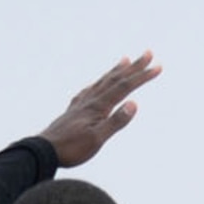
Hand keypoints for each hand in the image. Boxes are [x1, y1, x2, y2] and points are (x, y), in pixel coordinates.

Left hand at [38, 53, 160, 168]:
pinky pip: (91, 90)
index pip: (125, 87)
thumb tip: (134, 104)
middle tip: (148, 53)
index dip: (142, 76)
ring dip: (116, 70)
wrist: (45, 150)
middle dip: (134, 66)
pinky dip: (100, 83)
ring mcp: (82, 103)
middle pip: (116, 78)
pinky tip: (98, 84)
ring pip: (103, 81)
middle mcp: (90, 99)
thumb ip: (116, 121)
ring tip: (126, 59)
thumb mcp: (97, 139)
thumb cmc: (72, 148)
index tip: (157, 67)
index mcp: (98, 106)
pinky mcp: (75, 109)